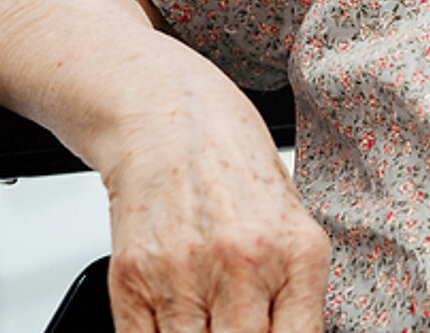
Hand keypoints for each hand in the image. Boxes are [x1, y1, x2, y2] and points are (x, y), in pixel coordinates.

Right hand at [97, 91, 328, 332]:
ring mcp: (185, 274)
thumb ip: (297, 295)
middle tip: (234, 328)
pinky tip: (172, 320)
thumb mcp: (292, 224)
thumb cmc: (235, 167)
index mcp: (298, 254)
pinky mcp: (132, 280)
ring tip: (206, 321)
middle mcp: (245, 265)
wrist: (168, 118)